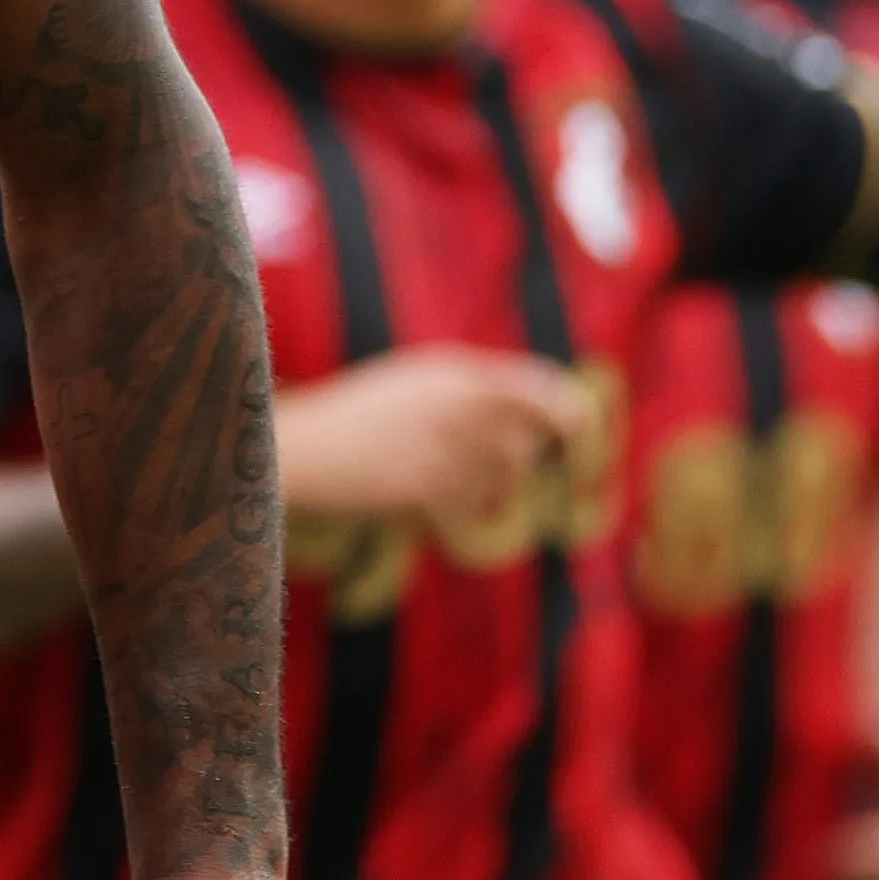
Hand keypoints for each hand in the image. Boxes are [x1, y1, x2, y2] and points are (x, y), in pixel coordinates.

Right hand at [273, 347, 580, 531]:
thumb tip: (520, 419)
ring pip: (502, 477)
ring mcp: (440, 448)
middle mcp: (453, 404)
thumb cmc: (351, 416)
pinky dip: (467, 508)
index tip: (581, 428)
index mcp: (450, 370)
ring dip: (493, 485)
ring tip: (461, 482)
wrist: (297, 448)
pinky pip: (471, 505)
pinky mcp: (424, 488)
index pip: (534, 387)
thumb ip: (462, 393)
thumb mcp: (409, 385)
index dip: (565, 409)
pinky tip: (446, 506)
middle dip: (523, 456)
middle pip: (526, 439)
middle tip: (511, 463)